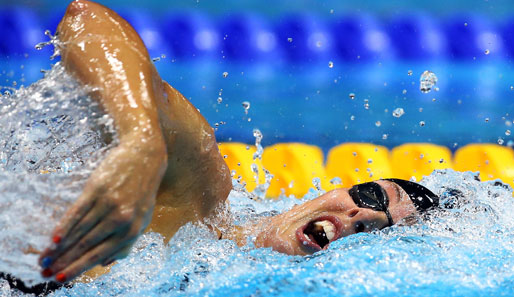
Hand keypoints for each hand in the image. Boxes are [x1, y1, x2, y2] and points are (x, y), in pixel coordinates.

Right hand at [38, 136, 165, 281]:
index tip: (60, 279)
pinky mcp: (97, 189)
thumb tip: (106, 264)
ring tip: (43, 260)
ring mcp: (109, 204)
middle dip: (63, 262)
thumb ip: (127, 243)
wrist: (144, 158)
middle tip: (44, 273)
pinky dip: (64, 227)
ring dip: (59, 249)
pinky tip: (53, 240)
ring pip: (79, 232)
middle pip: (86, 246)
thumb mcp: (142, 220)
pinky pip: (77, 212)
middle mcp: (121, 220)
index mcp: (132, 231)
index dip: (78, 269)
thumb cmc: (141, 193)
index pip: (99, 255)